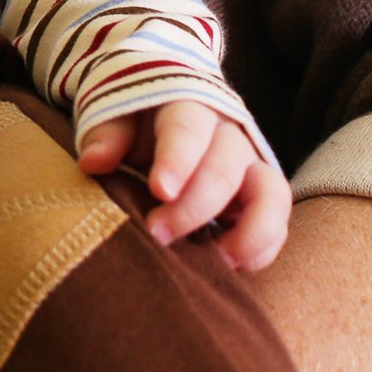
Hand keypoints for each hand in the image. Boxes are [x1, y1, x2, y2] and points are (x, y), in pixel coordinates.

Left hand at [77, 101, 289, 271]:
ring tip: (213, 260)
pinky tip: (228, 265)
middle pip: (226, 167)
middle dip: (195, 206)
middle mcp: (229, 133)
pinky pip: (278, 222)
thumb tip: (93, 162)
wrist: (164, 114)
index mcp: (189, 106)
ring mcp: (252, 164)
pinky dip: (261, 248)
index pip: (188, 129)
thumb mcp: (115, 116)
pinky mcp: (264, 195)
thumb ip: (107, 135)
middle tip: (158, 234)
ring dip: (247, 232)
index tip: (159, 191)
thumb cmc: (136, 119)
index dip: (177, 160)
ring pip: (271, 194)